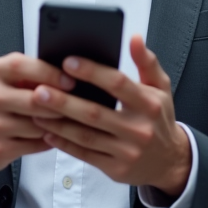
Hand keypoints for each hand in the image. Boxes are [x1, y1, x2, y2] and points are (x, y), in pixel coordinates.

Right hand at [0, 52, 75, 175]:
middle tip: (79, 104)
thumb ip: (31, 73)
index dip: (52, 73)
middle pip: (36, 100)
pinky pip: (37, 144)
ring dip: (58, 124)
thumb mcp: (5, 79)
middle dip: (61, 103)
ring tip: (67, 121)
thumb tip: (69, 72)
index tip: (72, 81)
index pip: (25, 67)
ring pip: (40, 125)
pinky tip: (52, 135)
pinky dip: (49, 140)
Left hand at [30, 35, 190, 195]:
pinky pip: (84, 155)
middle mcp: (139, 129)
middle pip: (95, 113)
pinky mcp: (116, 169)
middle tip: (40, 89)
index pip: (118, 84)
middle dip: (64, 101)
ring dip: (58, 122)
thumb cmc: (160, 118)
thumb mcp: (161, 88)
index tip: (67, 62)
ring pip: (86, 136)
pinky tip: (47, 131)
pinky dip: (64, 143)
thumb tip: (134, 38)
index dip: (92, 72)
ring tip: (36, 109)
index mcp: (149, 104)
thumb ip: (147, 62)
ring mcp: (127, 151)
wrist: (170, 162)